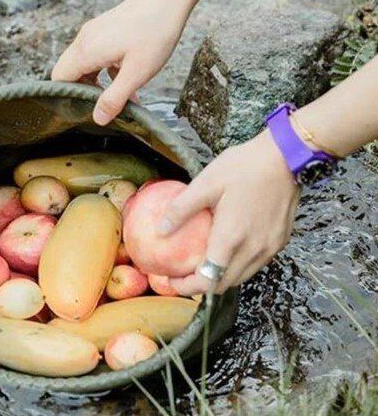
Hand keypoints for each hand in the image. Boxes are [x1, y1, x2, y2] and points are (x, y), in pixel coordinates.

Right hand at [51, 0, 189, 124]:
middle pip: (69, 72)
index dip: (67, 97)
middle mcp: (84, 40)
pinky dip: (106, 69)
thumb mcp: (136, 73)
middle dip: (84, 92)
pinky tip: (128, 78)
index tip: (85, 111)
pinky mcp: (105, 29)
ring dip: (98, 82)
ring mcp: (94, 32)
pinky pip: (96, 54)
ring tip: (121, 96)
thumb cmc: (155, 31)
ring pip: (84, 64)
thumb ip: (114, 98)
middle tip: (104, 106)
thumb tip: (97, 118)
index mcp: (86, 51)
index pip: (59, 79)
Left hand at [161, 132, 300, 294]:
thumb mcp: (205, 183)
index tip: (170, 279)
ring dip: (220, 276)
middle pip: (224, 283)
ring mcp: (269, 248)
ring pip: (241, 276)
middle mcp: (254, 250)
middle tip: (180, 272)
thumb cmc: (243, 167)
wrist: (285, 158)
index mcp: (232, 238)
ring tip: (200, 263)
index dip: (187, 286)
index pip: (208, 280)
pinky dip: (236, 265)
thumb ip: (181, 209)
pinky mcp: (279, 242)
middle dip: (200, 285)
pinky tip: (224, 249)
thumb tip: (160, 230)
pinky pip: (255, 264)